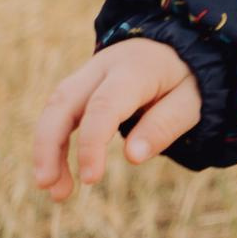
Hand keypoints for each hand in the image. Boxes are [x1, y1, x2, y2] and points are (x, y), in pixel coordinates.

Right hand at [32, 37, 200, 201]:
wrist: (175, 47)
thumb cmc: (185, 78)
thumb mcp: (190, 100)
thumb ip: (165, 125)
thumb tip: (133, 157)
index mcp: (135, 69)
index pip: (104, 106)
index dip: (91, 143)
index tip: (90, 179)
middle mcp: (103, 67)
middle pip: (63, 102)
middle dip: (49, 145)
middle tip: (48, 187)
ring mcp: (87, 73)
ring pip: (54, 107)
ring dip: (46, 149)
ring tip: (55, 191)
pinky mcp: (79, 85)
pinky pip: (57, 111)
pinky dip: (51, 142)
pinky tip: (56, 172)